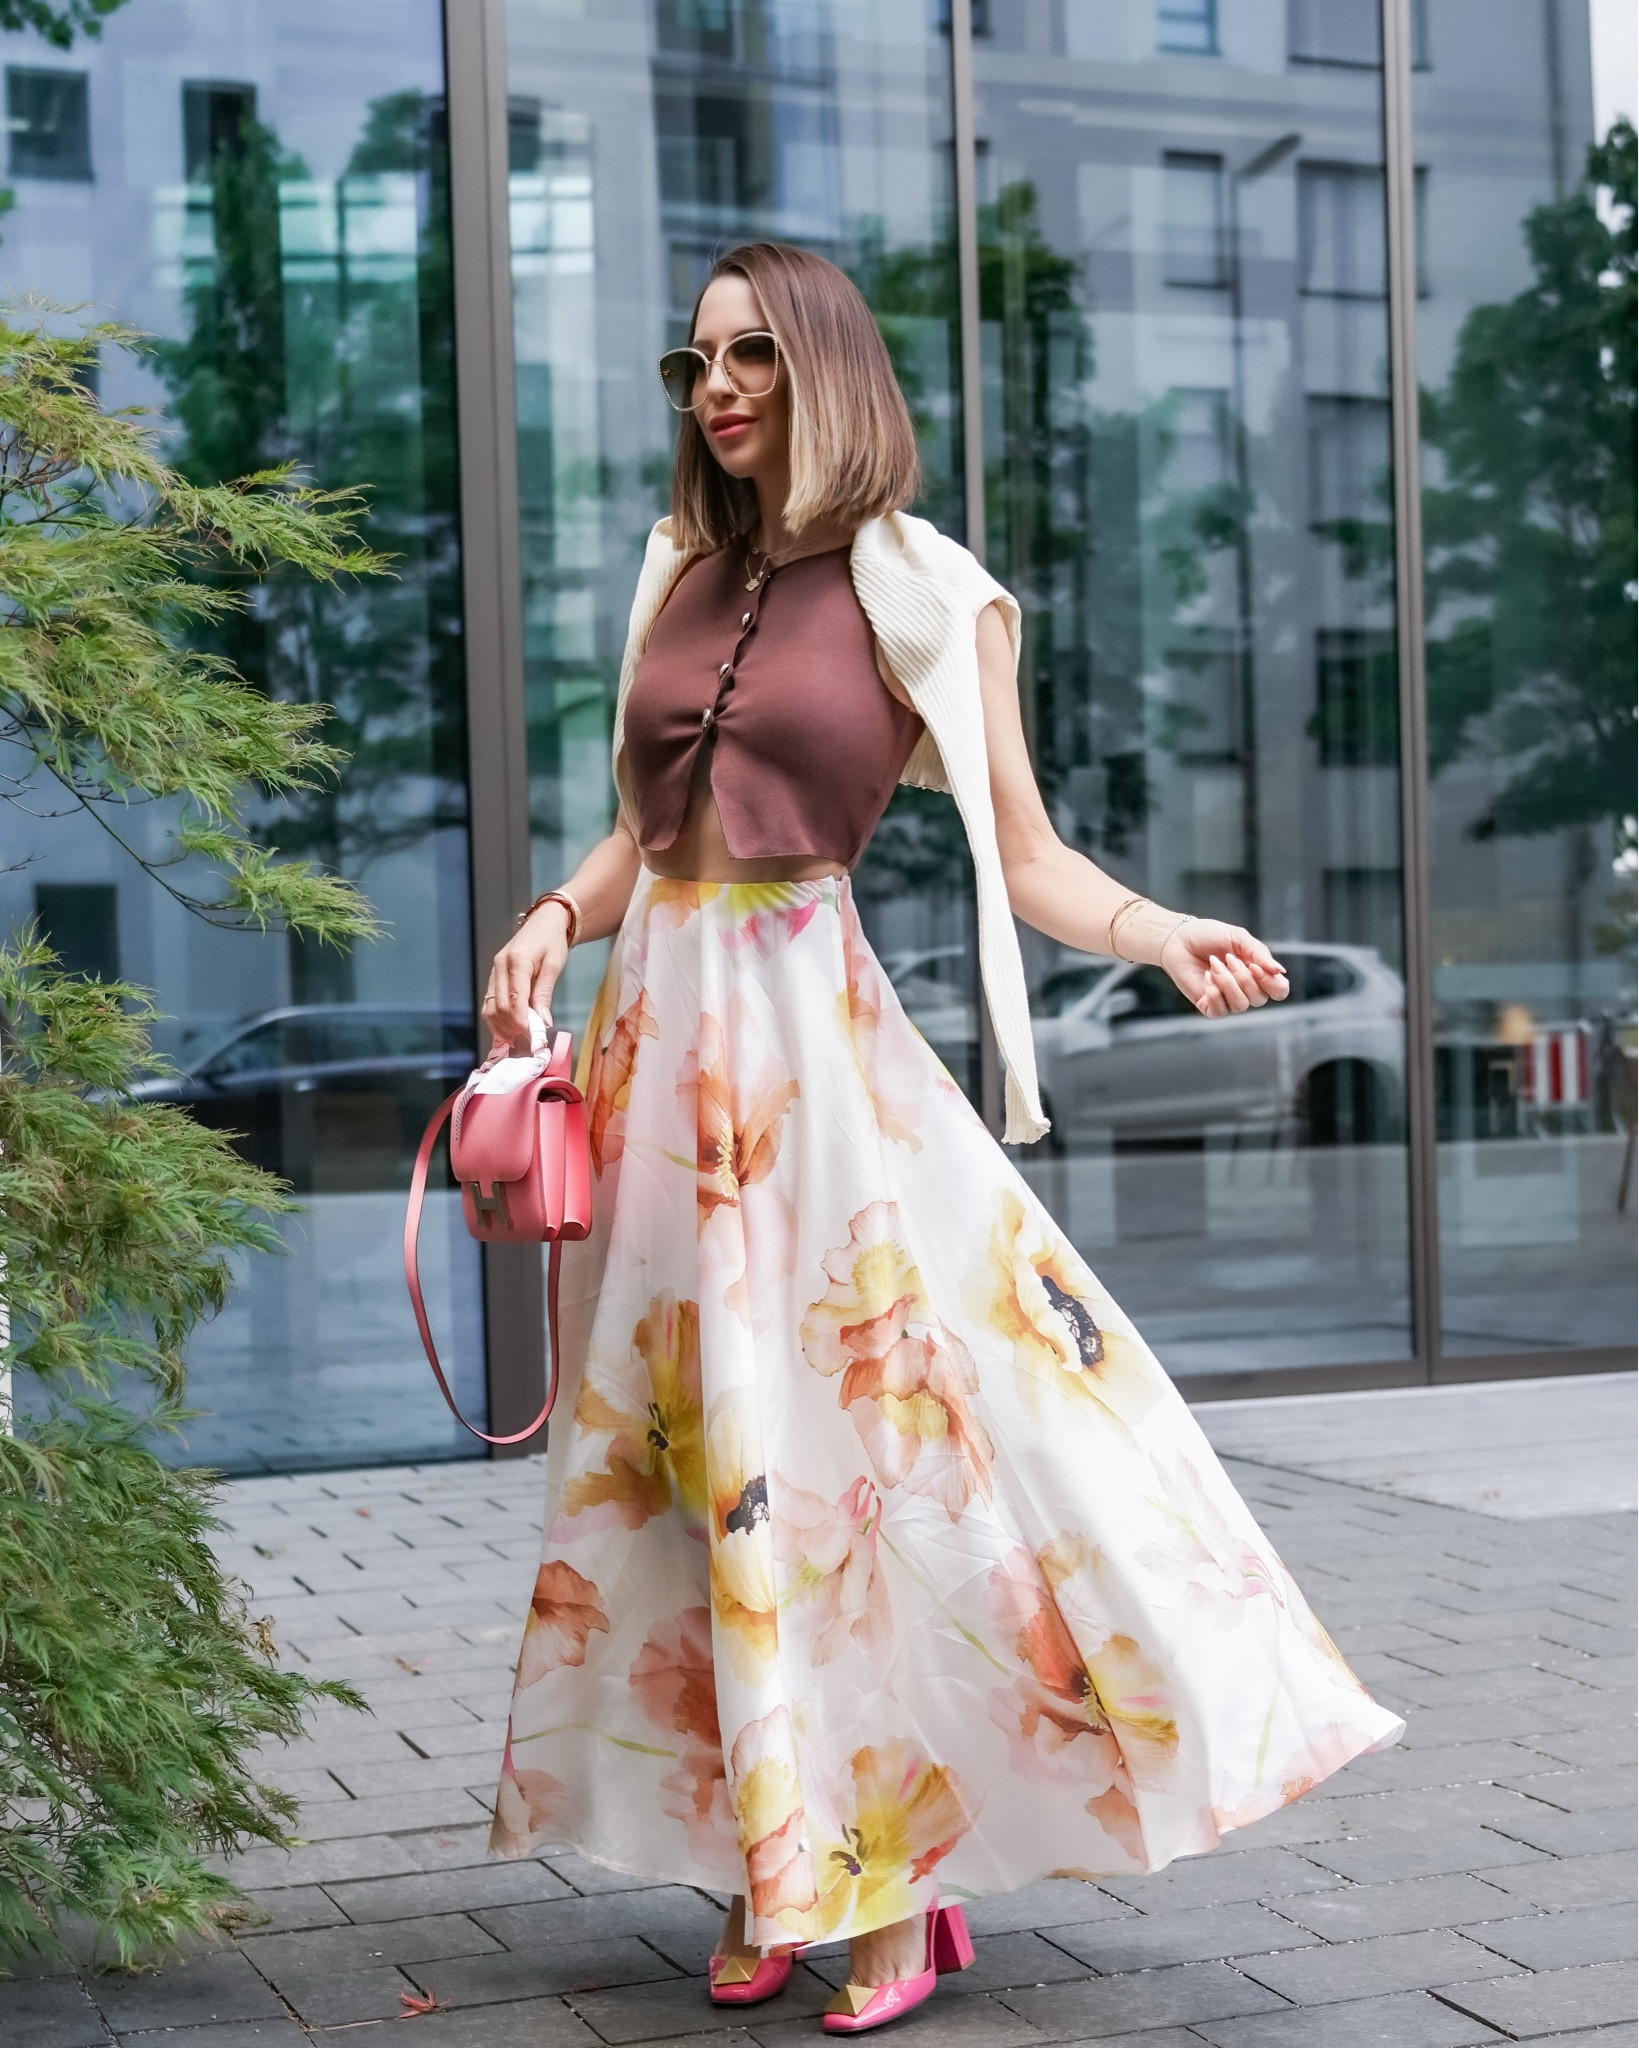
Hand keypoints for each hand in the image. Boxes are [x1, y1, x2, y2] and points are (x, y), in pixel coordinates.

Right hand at [480, 901, 569, 1052]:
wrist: (543, 923)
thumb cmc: (552, 942)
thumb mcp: (554, 966)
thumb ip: (545, 993)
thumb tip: (543, 1022)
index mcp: (517, 961)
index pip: (515, 999)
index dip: (522, 1022)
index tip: (533, 1037)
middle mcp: (499, 966)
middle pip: (500, 1006)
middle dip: (512, 1027)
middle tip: (528, 1042)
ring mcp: (493, 971)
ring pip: (490, 1007)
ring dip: (501, 1026)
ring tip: (517, 1040)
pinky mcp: (493, 976)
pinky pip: (489, 1002)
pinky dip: (496, 1019)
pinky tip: (506, 1031)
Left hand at [1159, 919, 1288, 1016]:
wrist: (1179, 939)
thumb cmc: (1209, 936)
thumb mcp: (1238, 937)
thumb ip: (1259, 953)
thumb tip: (1280, 971)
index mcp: (1258, 973)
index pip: (1279, 990)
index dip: (1271, 983)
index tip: (1254, 966)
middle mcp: (1246, 990)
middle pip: (1260, 999)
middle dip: (1243, 978)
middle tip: (1228, 959)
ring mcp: (1227, 1000)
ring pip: (1241, 1005)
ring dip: (1227, 982)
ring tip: (1214, 965)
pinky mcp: (1209, 1006)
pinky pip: (1220, 1010)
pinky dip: (1213, 992)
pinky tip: (1206, 976)